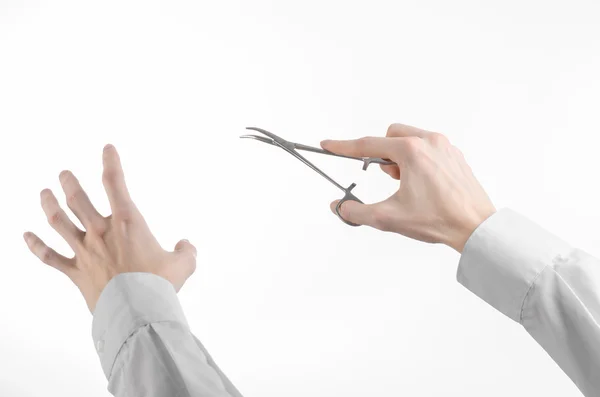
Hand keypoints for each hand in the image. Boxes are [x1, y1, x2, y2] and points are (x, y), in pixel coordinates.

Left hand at [23, 144, 196, 312]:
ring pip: (59, 222)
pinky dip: (36, 246)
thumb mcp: (184, 265)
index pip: (115, 183)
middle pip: (77, 199)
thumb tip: (186, 245)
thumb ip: (186, 251)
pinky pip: (50, 257)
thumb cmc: (160, 286)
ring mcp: (85, 251)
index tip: (107, 149)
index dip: (111, 162)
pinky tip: (26, 236)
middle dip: (69, 183)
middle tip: (63, 174)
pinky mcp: (76, 272)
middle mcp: (101, 232)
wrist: (137, 312)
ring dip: (49, 205)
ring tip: (43, 193)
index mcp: (127, 223)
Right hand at [321, 123, 496, 252]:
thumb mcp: (388, 218)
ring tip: (407, 185)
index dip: (344, 147)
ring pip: (410, 139)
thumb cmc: (438, 219)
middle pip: (391, 135)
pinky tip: (422, 185)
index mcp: (412, 151)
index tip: (329, 145)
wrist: (475, 227)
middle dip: (381, 154)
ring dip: (399, 157)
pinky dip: (417, 160)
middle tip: (388, 179)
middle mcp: (429, 142)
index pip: (367, 145)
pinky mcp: (455, 156)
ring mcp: (445, 147)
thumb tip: (339, 207)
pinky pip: (428, 148)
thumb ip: (357, 212)